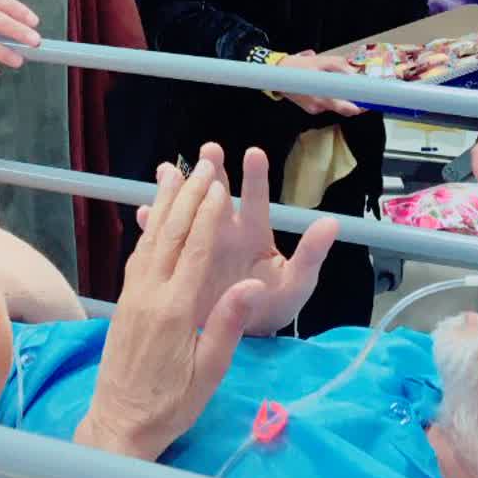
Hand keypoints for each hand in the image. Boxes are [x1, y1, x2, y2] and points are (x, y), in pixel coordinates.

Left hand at [83, 157, 264, 461]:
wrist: (118, 423)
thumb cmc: (172, 405)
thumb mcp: (209, 373)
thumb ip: (228, 325)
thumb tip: (250, 283)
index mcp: (176, 311)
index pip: (194, 251)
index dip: (207, 215)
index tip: (219, 185)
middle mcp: (150, 296)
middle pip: (171, 235)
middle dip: (188, 196)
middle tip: (203, 163)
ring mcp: (132, 297)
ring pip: (150, 239)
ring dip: (164, 203)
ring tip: (173, 172)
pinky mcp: (123, 303)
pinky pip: (138, 256)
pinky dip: (149, 228)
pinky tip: (154, 215)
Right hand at [135, 143, 337, 336]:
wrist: (245, 328)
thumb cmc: (274, 301)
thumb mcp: (297, 281)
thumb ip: (311, 253)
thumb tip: (331, 223)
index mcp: (254, 233)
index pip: (255, 200)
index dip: (255, 177)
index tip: (254, 153)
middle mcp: (226, 231)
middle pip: (217, 194)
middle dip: (213, 170)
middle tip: (209, 149)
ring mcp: (201, 244)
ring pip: (188, 210)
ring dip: (178, 190)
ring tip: (167, 169)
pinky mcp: (183, 261)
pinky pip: (167, 241)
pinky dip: (155, 227)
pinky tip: (145, 213)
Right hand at [278, 50, 364, 117]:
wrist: (276, 73)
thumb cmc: (299, 67)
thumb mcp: (321, 60)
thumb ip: (340, 66)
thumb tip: (355, 72)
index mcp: (323, 96)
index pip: (347, 109)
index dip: (361, 107)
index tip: (369, 103)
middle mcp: (319, 106)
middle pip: (343, 108)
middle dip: (352, 101)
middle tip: (360, 93)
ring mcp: (314, 109)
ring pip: (335, 106)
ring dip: (340, 97)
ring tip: (336, 84)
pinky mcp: (311, 109)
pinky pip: (326, 105)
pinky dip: (330, 97)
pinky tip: (324, 87)